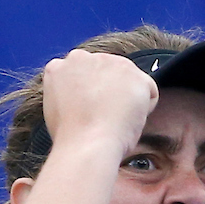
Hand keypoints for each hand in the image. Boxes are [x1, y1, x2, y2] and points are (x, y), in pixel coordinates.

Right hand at [41, 48, 158, 158]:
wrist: (87, 146)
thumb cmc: (71, 141)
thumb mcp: (56, 114)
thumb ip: (67, 98)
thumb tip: (80, 102)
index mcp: (58, 69)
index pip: (80, 78)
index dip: (87, 99)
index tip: (87, 115)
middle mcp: (81, 57)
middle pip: (104, 74)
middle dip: (108, 93)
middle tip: (102, 120)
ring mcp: (108, 61)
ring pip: (126, 81)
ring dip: (125, 101)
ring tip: (113, 123)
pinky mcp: (133, 72)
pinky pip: (148, 91)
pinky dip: (144, 109)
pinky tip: (128, 122)